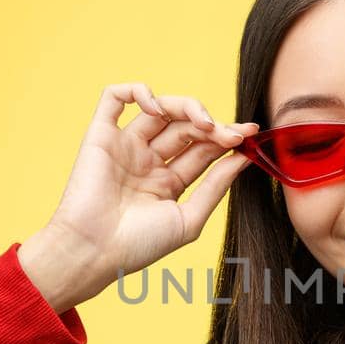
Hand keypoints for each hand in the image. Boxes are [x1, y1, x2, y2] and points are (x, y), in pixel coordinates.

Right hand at [21, 83, 259, 309]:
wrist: (94, 252)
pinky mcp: (100, 135)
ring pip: (160, 108)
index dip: (227, 137)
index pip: (204, 149)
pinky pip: (114, 98)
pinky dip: (137, 91)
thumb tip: (243, 158)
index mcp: (169, 181)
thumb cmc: (139, 245)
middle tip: (231, 134)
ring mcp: (125, 146)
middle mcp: (148, 160)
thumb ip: (215, 186)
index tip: (251, 134)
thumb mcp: (189, 218)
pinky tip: (157, 108)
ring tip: (203, 122)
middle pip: (187, 127)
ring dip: (187, 107)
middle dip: (213, 125)